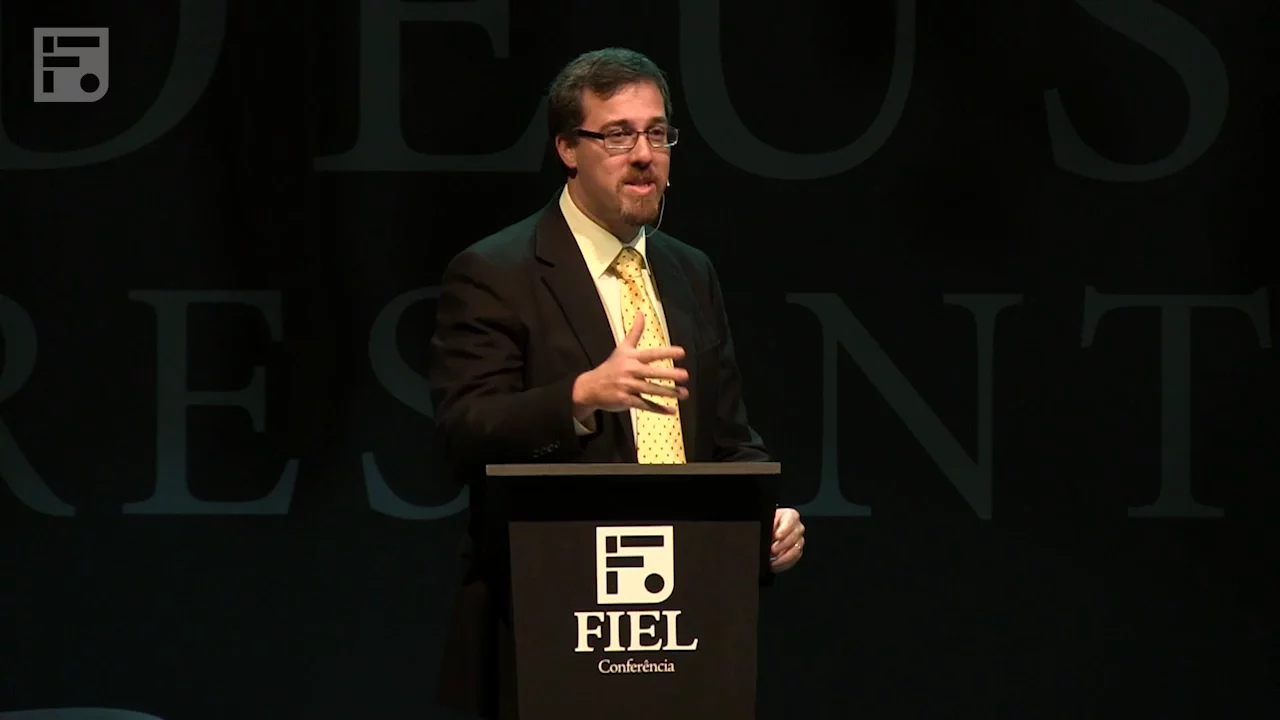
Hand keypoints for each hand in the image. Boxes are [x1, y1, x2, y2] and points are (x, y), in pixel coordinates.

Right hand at [572, 311, 688, 417]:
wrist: (590, 387)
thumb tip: (641, 313)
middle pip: (652, 373)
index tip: (682, 352)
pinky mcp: (626, 400)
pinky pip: (645, 405)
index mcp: (631, 358)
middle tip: (685, 375)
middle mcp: (630, 371)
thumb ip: (635, 332)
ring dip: (668, 393)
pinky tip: (672, 411)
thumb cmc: (610, 367)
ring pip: (651, 390)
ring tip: (684, 393)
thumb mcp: (622, 348)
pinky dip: (659, 409)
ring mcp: (627, 386)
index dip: (666, 352)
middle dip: (669, 374)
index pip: (651, 354)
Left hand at [769, 507, 804, 572]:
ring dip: (783, 557)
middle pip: (795, 536)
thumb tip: (766, 531)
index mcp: (790, 515)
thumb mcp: (766, 521)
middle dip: (782, 545)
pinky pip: (794, 559)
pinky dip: (784, 563)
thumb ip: (768, 525)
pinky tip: (775, 564)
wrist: (768, 533)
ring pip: (796, 549)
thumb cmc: (767, 525)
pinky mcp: (797, 552)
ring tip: (772, 560)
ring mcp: (798, 540)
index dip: (784, 529)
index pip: (791, 519)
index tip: (776, 536)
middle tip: (772, 549)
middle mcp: (797, 527)